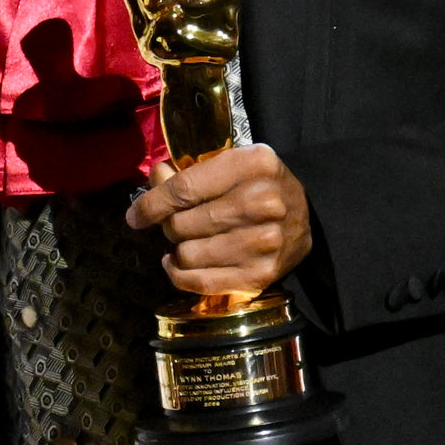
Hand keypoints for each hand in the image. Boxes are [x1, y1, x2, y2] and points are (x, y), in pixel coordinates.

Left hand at [126, 145, 311, 295]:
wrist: (308, 217)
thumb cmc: (259, 185)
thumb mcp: (231, 163)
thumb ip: (190, 170)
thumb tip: (153, 179)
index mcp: (252, 164)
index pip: (185, 188)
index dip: (152, 204)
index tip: (135, 215)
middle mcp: (261, 203)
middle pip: (183, 223)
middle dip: (167, 225)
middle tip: (173, 224)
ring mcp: (264, 242)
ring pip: (189, 254)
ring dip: (176, 250)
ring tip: (183, 242)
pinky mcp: (261, 274)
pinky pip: (202, 282)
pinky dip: (180, 275)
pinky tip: (179, 264)